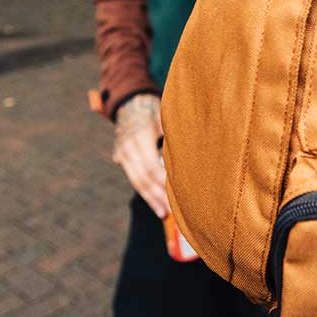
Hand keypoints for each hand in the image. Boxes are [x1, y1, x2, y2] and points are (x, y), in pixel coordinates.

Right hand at [112, 94, 170, 218]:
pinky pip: (134, 179)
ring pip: (137, 181)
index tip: (178, 192)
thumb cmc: (155, 109)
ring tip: (165, 214)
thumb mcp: (165, 116)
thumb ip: (174, 135)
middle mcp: (128, 147)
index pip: (151, 165)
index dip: (163, 181)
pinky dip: (145, 193)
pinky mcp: (122, 159)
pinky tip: (156, 204)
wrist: (130, 102)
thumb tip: (194, 152)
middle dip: (158, 195)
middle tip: (173, 211)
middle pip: (143, 177)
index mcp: (140, 136)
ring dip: (151, 199)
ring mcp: (122, 154)